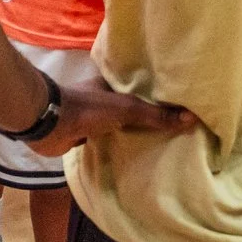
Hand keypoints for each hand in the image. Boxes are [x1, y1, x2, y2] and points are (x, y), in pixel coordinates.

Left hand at [22, 63, 196, 158]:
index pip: (139, 86)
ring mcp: (94, 119)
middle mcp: (104, 99)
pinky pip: (108, 142)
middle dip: (147, 115)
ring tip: (159, 144)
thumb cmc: (89, 108)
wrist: (50, 124)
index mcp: (112, 84)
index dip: (156, 92)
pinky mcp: (85, 137)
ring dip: (132, 133)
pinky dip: (118, 148)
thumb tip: (191, 118)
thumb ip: (156, 114)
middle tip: (173, 127)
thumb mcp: (128, 108)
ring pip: (119, 125)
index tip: (177, 100)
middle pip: (130, 107)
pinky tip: (134, 157)